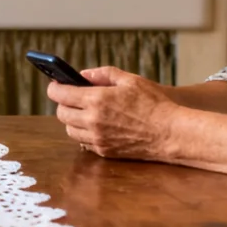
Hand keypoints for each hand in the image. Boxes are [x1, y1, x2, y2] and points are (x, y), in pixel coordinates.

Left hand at [46, 66, 179, 159]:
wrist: (171, 134)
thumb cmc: (154, 104)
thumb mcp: (130, 80)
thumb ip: (103, 74)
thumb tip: (83, 74)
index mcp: (96, 100)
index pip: (60, 94)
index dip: (55, 88)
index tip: (56, 84)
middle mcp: (92, 121)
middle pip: (61, 113)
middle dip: (63, 104)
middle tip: (71, 98)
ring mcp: (97, 139)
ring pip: (70, 130)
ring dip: (72, 120)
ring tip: (84, 112)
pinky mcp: (105, 152)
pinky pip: (83, 143)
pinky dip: (84, 134)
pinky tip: (95, 126)